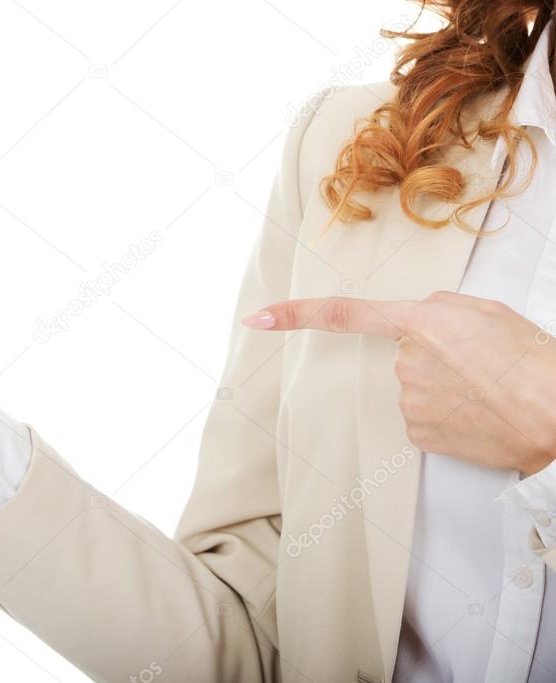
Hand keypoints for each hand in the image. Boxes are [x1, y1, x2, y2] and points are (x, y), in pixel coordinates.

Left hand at [243, 291, 555, 475]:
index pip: (344, 314)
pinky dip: (446, 414)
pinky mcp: (417, 433)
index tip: (257, 318)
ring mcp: (407, 400)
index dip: (294, 315)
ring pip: (415, 386)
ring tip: (486, 389)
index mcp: (421, 322)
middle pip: (404, 354)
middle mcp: (404, 361)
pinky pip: (423, 415)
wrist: (555, 416)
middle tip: (480, 365)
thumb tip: (419, 320)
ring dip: (444, 386)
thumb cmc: (531, 361)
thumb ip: (440, 308)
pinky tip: (476, 414)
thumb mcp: (487, 312)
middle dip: (435, 356)